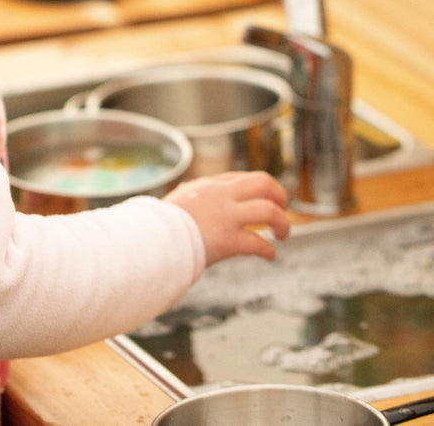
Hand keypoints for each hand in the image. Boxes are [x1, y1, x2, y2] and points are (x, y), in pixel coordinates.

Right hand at [163, 171, 290, 265]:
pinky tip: (270, 255)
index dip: (260, 188)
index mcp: (209, 186)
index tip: (266, 198)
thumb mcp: (177, 200)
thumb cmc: (158, 225)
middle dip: (279, 195)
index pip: (243, 177)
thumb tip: (187, 193)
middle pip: (264, 183)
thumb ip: (190, 196)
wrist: (150, 240)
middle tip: (283, 208)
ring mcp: (226, 217)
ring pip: (269, 211)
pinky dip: (269, 250)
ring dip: (282, 223)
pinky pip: (259, 243)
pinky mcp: (228, 240)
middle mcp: (221, 196)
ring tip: (283, 234)